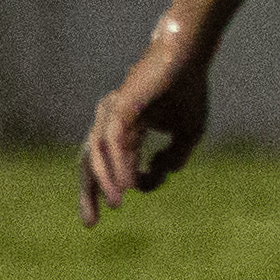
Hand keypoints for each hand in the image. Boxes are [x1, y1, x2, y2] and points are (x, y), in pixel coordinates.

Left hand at [79, 26, 212, 226]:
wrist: (190, 55)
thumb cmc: (188, 90)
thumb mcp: (188, 134)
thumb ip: (174, 157)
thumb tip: (158, 176)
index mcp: (121, 126)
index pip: (113, 163)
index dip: (132, 180)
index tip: (156, 183)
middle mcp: (109, 120)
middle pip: (89, 163)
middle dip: (89, 194)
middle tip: (91, 224)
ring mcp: (111, 113)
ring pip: (96, 155)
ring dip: (105, 182)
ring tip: (114, 205)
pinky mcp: (119, 107)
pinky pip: (113, 143)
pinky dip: (118, 165)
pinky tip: (126, 185)